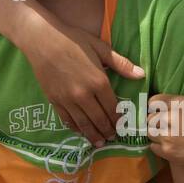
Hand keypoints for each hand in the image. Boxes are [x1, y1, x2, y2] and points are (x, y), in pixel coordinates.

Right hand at [22, 15, 144, 146]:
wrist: (42, 40)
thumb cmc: (73, 40)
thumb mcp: (101, 48)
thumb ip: (121, 64)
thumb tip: (141, 74)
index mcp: (98, 82)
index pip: (112, 108)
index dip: (118, 120)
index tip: (122, 127)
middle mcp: (84, 95)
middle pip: (99, 120)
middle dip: (107, 131)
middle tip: (112, 138)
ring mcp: (67, 100)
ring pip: (83, 124)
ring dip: (93, 135)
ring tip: (100, 142)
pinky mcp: (54, 101)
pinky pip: (67, 120)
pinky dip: (76, 128)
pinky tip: (81, 131)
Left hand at [147, 52, 183, 178]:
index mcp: (178, 103)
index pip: (153, 101)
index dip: (157, 105)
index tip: (165, 110)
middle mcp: (169, 118)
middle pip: (150, 117)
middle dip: (157, 119)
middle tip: (168, 123)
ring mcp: (166, 136)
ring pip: (150, 132)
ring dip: (156, 132)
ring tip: (168, 134)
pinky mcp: (167, 153)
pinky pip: (152, 147)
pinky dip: (158, 146)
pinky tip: (170, 145)